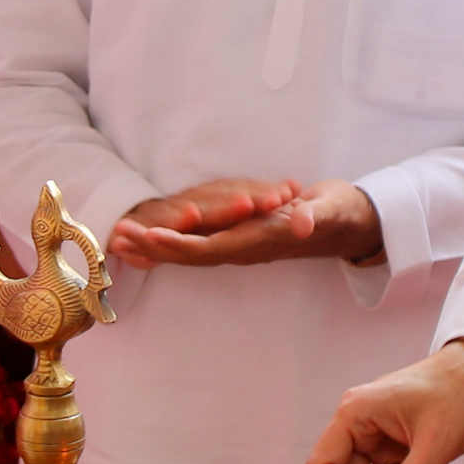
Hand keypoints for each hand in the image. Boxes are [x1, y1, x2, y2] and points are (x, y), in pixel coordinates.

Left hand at [111, 178, 379, 270]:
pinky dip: (169, 244)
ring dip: (154, 248)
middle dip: (153, 248)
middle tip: (117, 238)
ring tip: (119, 240)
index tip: (150, 237)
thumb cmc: (338, 213)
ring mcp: (240, 246)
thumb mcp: (331, 209)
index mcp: (260, 242)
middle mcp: (244, 249)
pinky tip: (146, 241)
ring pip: (190, 251)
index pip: (212, 247)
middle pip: (191, 254)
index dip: (179, 244)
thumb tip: (303, 223)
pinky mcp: (237, 238)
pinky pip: (197, 245)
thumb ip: (316, 216)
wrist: (347, 224)